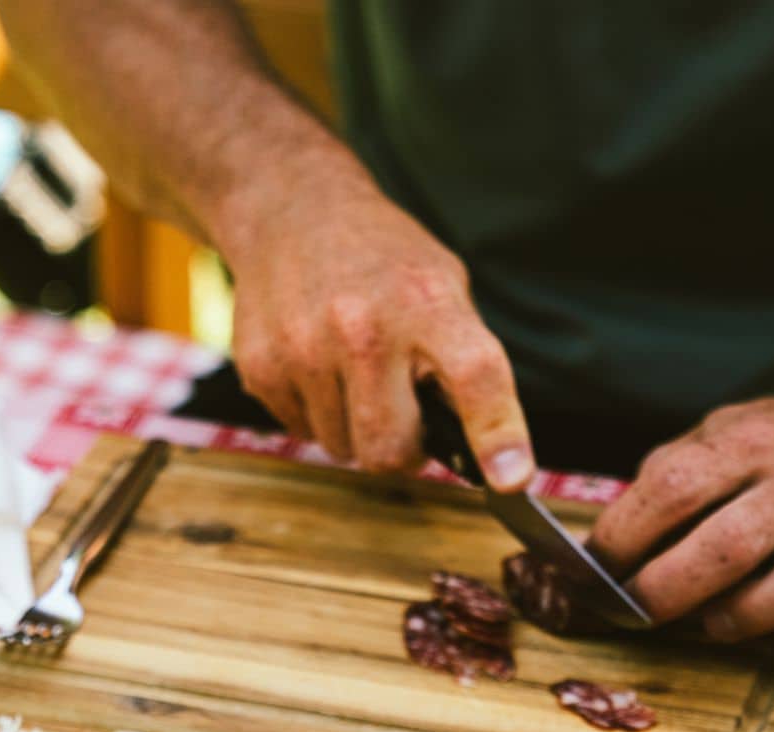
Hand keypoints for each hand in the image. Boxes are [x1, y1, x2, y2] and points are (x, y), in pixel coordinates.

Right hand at [219, 145, 532, 486]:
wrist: (291, 210)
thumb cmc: (382, 260)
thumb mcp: (440, 285)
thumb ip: (461, 359)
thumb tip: (484, 450)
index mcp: (427, 303)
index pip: (474, 376)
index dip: (498, 433)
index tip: (511, 478)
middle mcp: (365, 328)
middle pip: (389, 450)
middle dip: (400, 451)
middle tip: (402, 418)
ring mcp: (305, 350)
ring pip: (342, 448)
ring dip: (353, 428)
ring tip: (350, 372)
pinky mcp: (262, 369)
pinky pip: (301, 432)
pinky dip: (315, 413)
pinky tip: (315, 363)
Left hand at [590, 383, 773, 677]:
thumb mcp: (716, 436)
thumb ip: (666, 482)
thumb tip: (601, 553)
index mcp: (746, 442)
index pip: (670, 491)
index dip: (622, 543)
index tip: (593, 577)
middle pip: (726, 548)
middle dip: (668, 593)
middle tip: (638, 613)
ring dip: (741, 618)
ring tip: (714, 623)